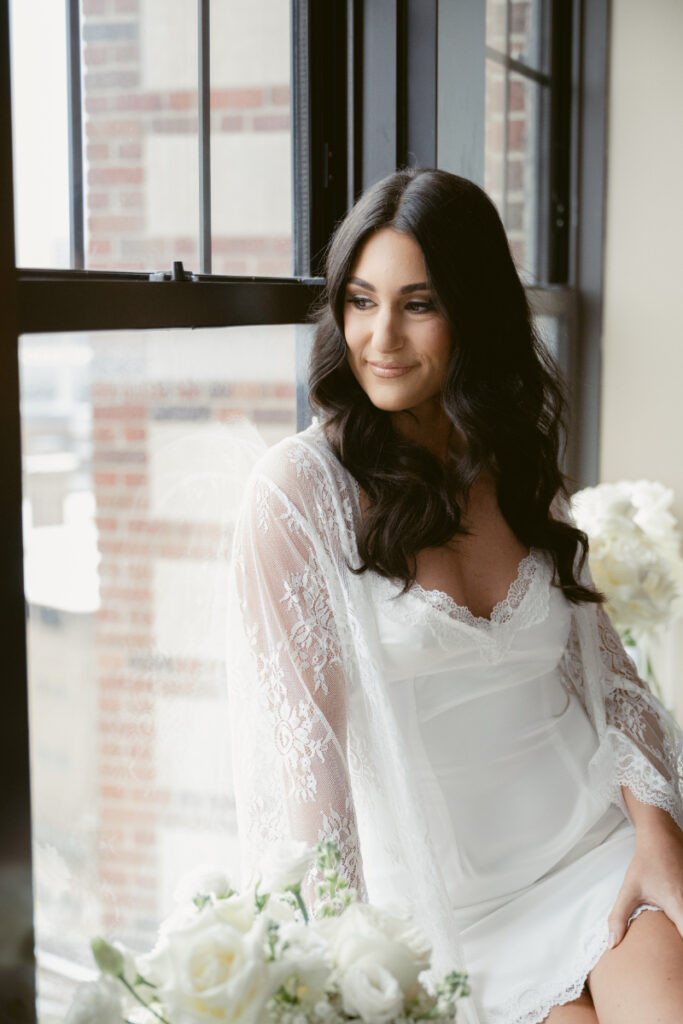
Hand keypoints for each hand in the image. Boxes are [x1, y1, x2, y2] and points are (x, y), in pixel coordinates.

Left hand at [607, 813, 682, 947]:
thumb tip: (611, 944)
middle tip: (673, 959)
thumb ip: (618, 918)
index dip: (681, 954)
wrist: (661, 837)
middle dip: (680, 947)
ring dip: (681, 930)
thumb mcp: (629, 890)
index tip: (675, 966)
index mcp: (678, 905)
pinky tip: (677, 925)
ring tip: (674, 942)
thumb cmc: (645, 864)